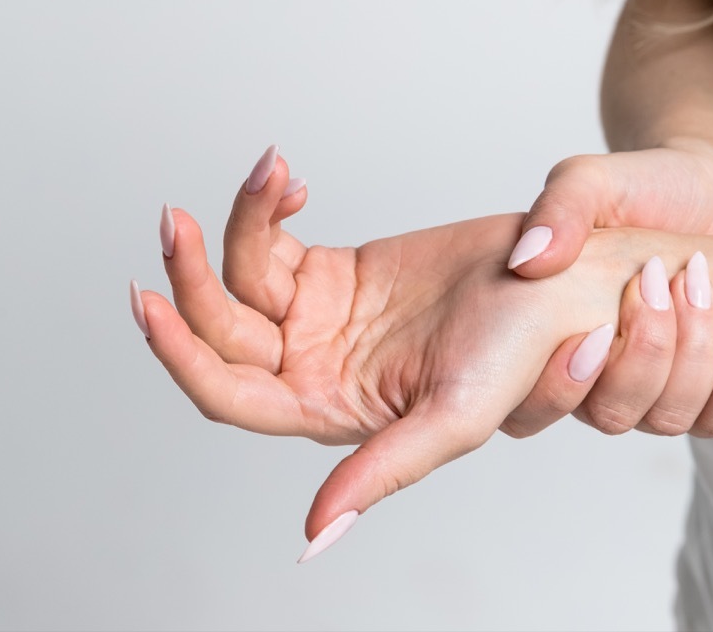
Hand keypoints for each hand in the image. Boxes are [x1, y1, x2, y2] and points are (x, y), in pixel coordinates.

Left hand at [131, 147, 629, 558]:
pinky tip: (291, 182)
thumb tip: (313, 539)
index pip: (231, 395)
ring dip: (238, 223)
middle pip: (220, 331)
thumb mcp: (455, 417)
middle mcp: (314, 370)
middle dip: (190, 275)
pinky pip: (274, 240)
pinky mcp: (333, 270)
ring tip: (271, 173)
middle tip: (175, 220)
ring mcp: (319, 319)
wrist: (562, 278)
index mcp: (331, 412)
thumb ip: (381, 473)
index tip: (150, 301)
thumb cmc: (525, 351)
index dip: (182, 355)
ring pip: (240, 277)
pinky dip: (270, 209)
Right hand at [503, 140, 712, 438]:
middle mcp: (600, 377)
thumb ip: (559, 210)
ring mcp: (658, 388)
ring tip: (699, 285)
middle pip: (611, 416)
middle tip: (656, 278)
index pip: (532, 410)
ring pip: (667, 420)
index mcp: (553, 339)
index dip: (562, 387)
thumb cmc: (647, 187)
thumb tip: (528, 261)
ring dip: (693, 356)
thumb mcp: (594, 180)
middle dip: (645, 352)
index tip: (601, 328)